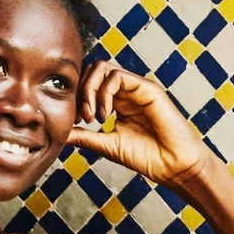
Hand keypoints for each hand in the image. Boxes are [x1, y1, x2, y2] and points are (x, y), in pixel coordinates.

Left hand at [73, 62, 224, 190]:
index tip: (73, 122)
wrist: (173, 166)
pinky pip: (118, 76)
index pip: (88, 83)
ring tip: (90, 116)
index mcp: (117, 102)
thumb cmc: (146, 157)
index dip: (76, 96)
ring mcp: (137, 88)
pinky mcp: (148, 88)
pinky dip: (104, 93)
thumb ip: (84, 136)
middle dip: (79, 90)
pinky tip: (104, 115)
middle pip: (92, 70)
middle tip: (80, 118)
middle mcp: (126, 91)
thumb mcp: (106, 145)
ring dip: (89, 89)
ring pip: (102, 68)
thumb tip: (59, 133)